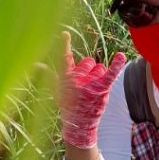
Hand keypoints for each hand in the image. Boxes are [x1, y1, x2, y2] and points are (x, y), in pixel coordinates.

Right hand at [60, 32, 125, 147]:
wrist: (79, 126)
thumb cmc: (68, 107)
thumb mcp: (56, 92)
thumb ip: (49, 76)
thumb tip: (38, 65)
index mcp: (65, 78)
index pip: (64, 59)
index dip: (64, 45)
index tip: (65, 34)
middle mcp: (76, 80)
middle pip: (88, 62)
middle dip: (88, 70)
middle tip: (85, 85)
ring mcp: (90, 84)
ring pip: (99, 68)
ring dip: (99, 75)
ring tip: (94, 89)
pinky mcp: (102, 89)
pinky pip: (111, 73)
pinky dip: (117, 64)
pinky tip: (120, 55)